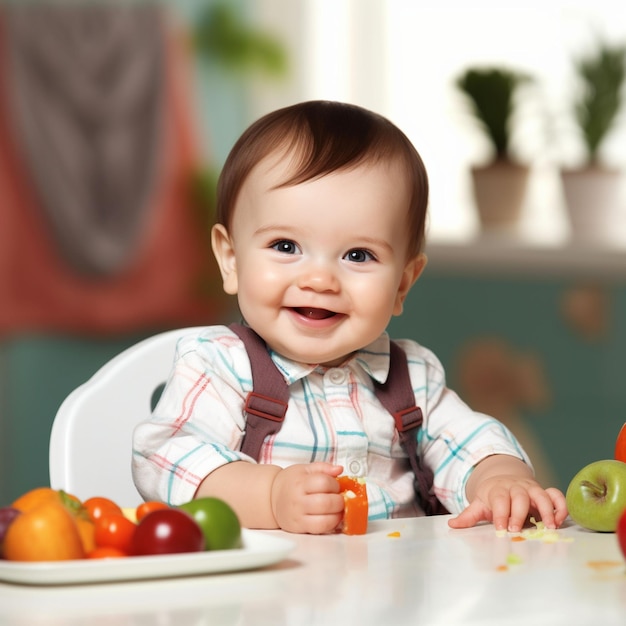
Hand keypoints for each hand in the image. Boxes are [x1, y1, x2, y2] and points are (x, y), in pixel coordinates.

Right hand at [270, 463, 344, 533]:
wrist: (271, 497)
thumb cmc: (292, 482)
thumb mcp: (305, 469)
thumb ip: (324, 467)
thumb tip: (339, 469)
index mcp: (300, 482)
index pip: (324, 482)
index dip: (335, 484)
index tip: (335, 486)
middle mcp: (298, 500)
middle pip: (326, 502)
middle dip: (340, 501)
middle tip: (339, 498)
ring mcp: (298, 515)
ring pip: (325, 519)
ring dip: (338, 514)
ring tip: (337, 509)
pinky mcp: (299, 528)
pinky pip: (320, 529)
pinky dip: (331, 524)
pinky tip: (331, 517)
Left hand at [448, 474, 567, 531]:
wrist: (504, 479)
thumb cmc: (492, 497)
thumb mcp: (479, 504)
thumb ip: (468, 516)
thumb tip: (452, 525)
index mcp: (498, 490)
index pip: (499, 499)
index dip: (501, 513)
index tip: (501, 529)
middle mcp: (516, 487)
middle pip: (520, 496)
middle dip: (520, 513)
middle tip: (518, 530)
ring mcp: (532, 488)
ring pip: (541, 495)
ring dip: (547, 510)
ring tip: (550, 527)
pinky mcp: (544, 492)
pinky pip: (556, 495)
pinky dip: (560, 506)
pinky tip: (560, 521)